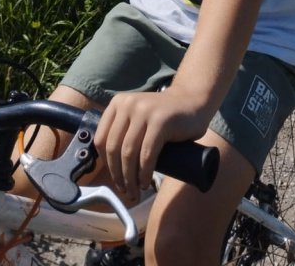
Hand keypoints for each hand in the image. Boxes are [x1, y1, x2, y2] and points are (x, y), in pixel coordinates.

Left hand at [94, 87, 208, 199]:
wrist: (192, 102)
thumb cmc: (164, 118)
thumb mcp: (137, 118)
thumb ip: (123, 131)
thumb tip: (110, 166)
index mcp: (118, 103)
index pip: (101, 139)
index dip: (106, 164)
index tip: (115, 179)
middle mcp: (128, 104)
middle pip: (114, 148)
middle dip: (118, 175)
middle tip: (126, 191)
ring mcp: (144, 110)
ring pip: (129, 153)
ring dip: (130, 178)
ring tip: (136, 191)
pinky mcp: (160, 121)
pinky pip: (147, 153)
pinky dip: (144, 173)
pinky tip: (145, 182)